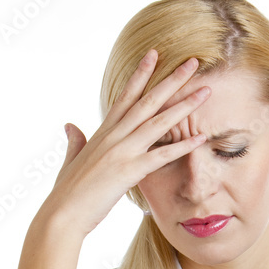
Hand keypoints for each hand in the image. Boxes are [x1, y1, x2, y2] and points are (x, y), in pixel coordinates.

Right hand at [40, 50, 210, 236]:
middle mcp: (114, 136)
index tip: (155, 54)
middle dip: (171, 79)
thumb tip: (70, 125)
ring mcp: (122, 151)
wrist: (62, 214)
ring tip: (206, 91)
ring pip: (158, 121)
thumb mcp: (71, 161)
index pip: (125, 96)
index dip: (141, 74)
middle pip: (147, 100)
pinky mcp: (129, 171)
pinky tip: (202, 138)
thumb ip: (75, 141)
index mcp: (103, 132)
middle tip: (192, 61)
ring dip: (184, 105)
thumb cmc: (68, 192)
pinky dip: (183, 146)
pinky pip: (162, 156)